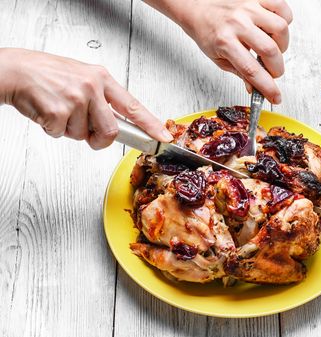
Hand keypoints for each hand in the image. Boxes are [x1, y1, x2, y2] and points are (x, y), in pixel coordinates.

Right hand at [0, 48, 172, 148]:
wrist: (15, 71)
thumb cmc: (47, 75)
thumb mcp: (82, 78)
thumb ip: (102, 99)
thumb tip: (119, 124)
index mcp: (101, 78)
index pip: (133, 106)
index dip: (151, 125)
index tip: (163, 137)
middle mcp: (92, 87)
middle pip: (111, 131)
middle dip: (99, 139)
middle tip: (86, 131)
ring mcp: (76, 99)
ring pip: (84, 135)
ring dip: (70, 131)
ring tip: (59, 110)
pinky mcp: (59, 111)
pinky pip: (62, 135)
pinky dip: (53, 129)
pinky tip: (47, 112)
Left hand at [145, 0, 292, 103]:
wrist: (195, 5)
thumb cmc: (206, 30)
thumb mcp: (218, 57)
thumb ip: (239, 72)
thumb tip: (256, 88)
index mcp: (225, 42)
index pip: (251, 71)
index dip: (267, 88)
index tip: (275, 97)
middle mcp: (237, 24)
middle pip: (270, 50)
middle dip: (277, 69)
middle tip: (272, 72)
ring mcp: (248, 8)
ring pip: (280, 28)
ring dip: (282, 45)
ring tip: (273, 48)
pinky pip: (281, 7)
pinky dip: (285, 20)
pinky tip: (274, 29)